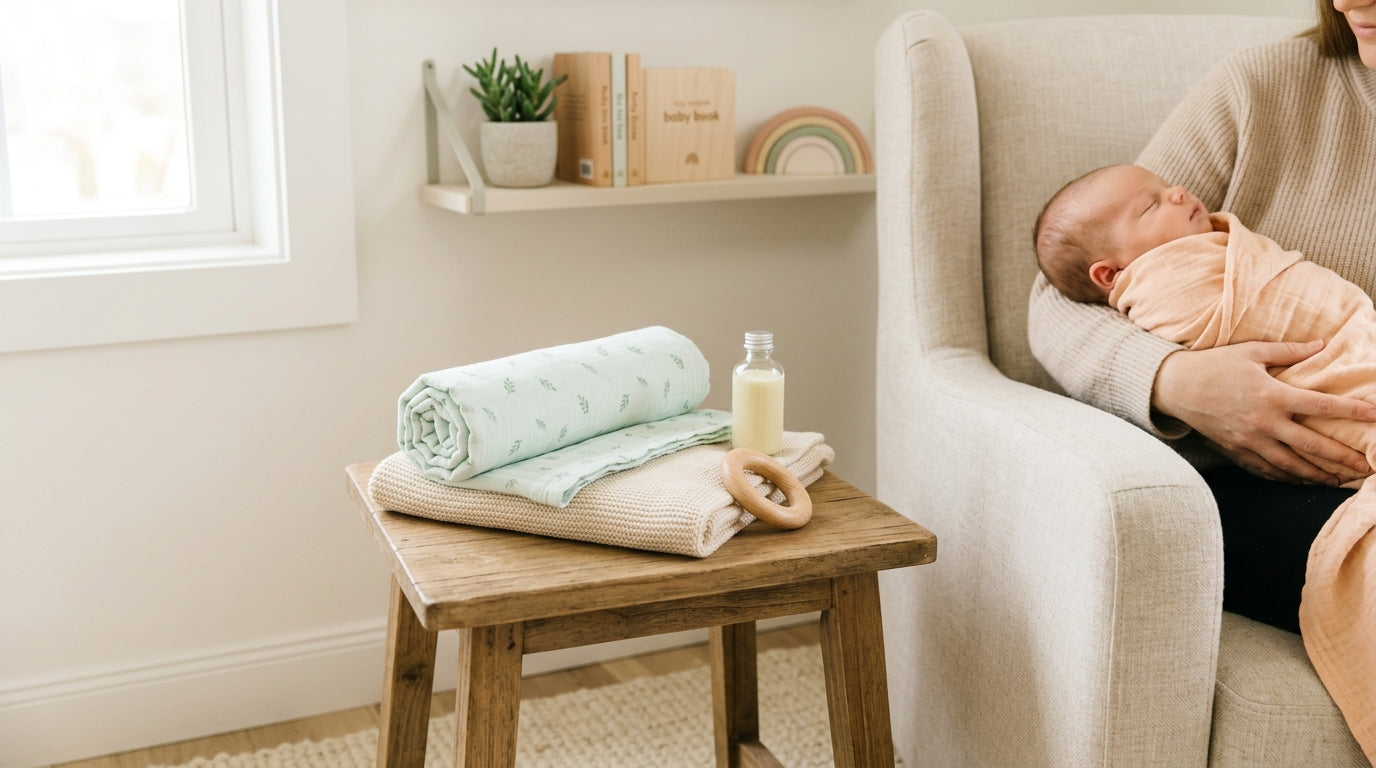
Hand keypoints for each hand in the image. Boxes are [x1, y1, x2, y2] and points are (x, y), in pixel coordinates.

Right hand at [1152, 339, 1375, 483]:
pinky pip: (1267, 469)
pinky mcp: (1237, 450)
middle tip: (1367, 468)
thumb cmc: (1214, 365)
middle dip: (1343, 458)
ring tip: (1340, 481)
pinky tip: (1302, 480)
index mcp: (1272, 395)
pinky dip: (1287, 477)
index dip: (1352, 412)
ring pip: (1292, 464)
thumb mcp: (1251, 352)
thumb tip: (1322, 345)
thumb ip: (1289, 351)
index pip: (1321, 406)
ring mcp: (1250, 441)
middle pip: (1312, 446)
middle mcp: (1264, 422)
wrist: (1175, 387)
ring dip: (1319, 474)